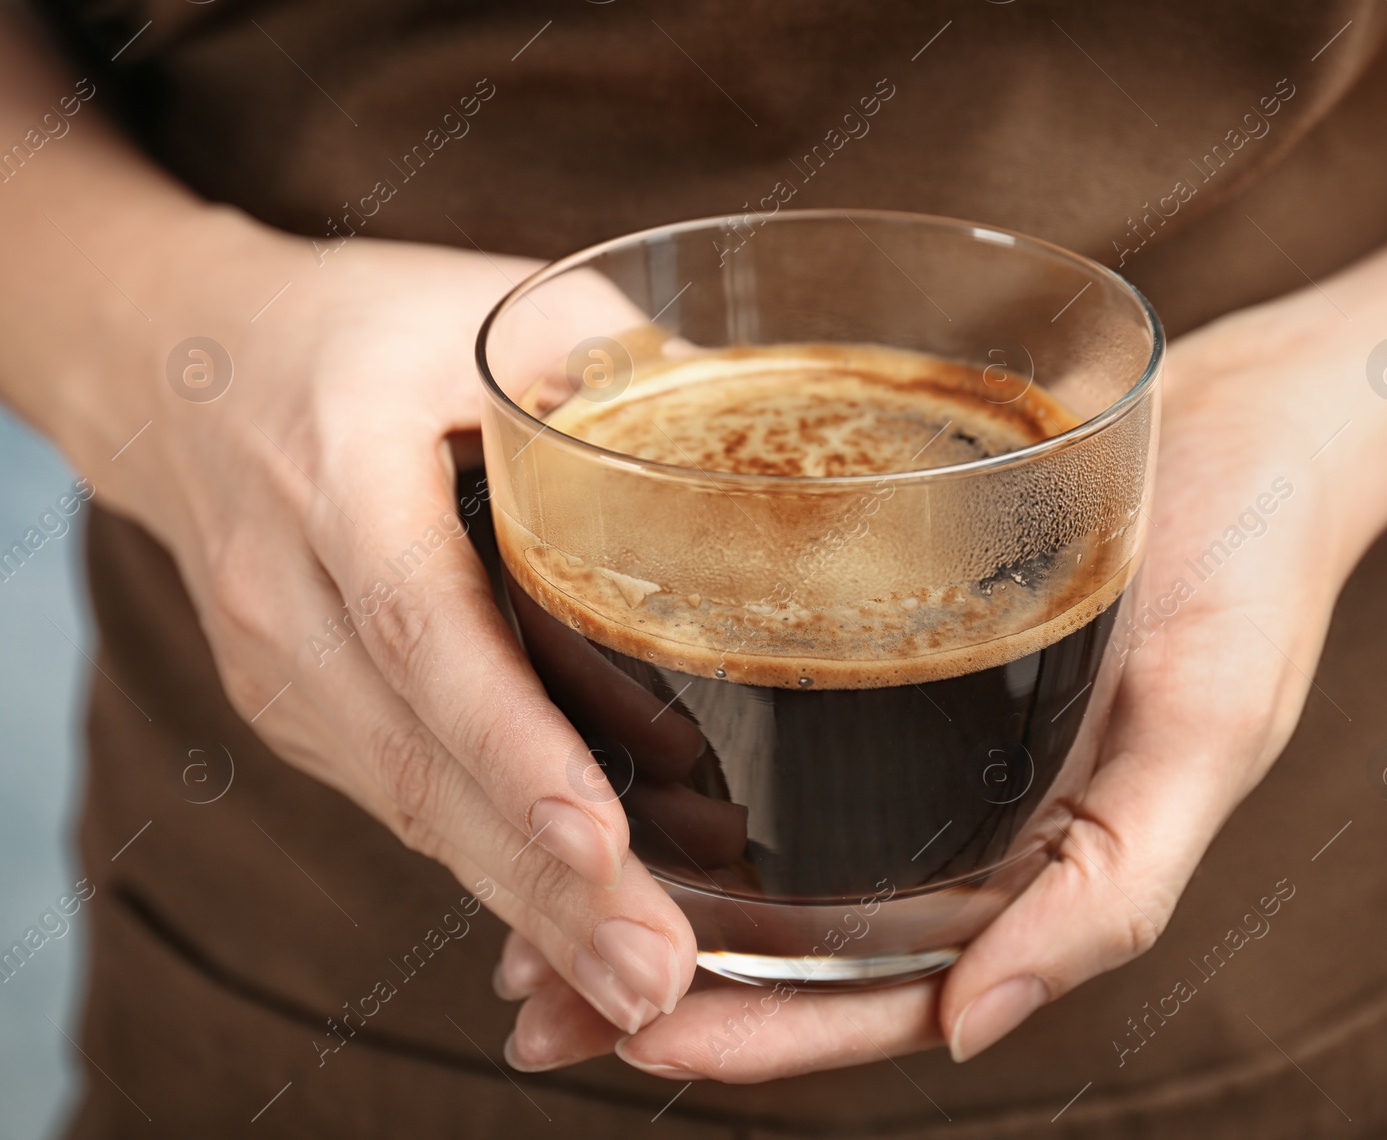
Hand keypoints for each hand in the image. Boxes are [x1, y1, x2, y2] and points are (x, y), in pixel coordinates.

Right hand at [81, 214, 699, 1050]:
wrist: (187, 368)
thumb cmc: (367, 329)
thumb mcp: (492, 305)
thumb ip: (618, 363)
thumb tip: (772, 437)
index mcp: (337, 466)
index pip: (421, 624)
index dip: (509, 739)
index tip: (595, 838)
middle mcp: (288, 585)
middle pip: (415, 758)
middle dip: (539, 882)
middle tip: (656, 973)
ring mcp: (279, 663)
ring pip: (405, 803)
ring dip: (523, 902)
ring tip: (637, 979)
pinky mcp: (298, 706)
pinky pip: (398, 796)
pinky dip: (487, 863)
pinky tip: (574, 917)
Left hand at [496, 284, 1386, 1077]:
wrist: (1259, 420)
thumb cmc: (1256, 571)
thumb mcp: (1209, 737)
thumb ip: (1113, 890)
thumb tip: (973, 1027)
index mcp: (1032, 871)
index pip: (881, 992)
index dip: (764, 1032)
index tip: (633, 1034)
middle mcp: (961, 820)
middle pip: (801, 936)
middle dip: (670, 975)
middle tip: (536, 1001)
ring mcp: (923, 735)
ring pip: (774, 844)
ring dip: (661, 881)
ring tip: (531, 906)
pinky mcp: (897, 641)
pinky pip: (785, 714)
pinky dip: (698, 754)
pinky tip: (606, 750)